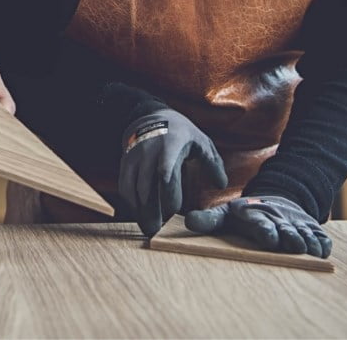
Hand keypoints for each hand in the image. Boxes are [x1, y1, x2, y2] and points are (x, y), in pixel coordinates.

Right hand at [119, 107, 227, 237]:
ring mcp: (135, 158)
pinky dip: (131, 203)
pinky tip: (140, 215)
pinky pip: (124, 187)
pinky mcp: (125, 163)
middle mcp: (149, 151)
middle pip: (147, 185)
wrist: (149, 116)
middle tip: (159, 231)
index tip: (173, 209)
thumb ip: (212, 162)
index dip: (167, 189)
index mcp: (171, 145)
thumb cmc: (180, 132)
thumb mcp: (200, 141)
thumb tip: (221, 185)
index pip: (166, 168)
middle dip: (152, 210)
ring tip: (149, 229)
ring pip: (133, 189)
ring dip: (140, 211)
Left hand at [185, 195, 331, 257]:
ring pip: (303, 232)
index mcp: (255, 215)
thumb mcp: (225, 215)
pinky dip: (321, 241)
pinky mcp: (309, 228)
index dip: (265, 229)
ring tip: (310, 249)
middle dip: (289, 236)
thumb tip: (188, 221)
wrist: (274, 202)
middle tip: (293, 244)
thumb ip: (208, 220)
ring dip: (306, 240)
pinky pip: (318, 235)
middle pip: (285, 228)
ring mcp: (295, 223)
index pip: (260, 222)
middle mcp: (277, 219)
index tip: (269, 238)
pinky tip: (322, 249)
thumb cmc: (244, 215)